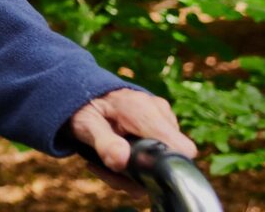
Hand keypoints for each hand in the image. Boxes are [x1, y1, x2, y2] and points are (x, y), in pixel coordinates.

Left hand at [67, 88, 197, 194]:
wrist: (82, 89)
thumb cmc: (83, 106)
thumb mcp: (85, 124)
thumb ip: (104, 142)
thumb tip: (122, 160)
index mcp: (146, 112)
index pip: (182, 149)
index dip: (165, 168)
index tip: (134, 174)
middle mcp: (160, 114)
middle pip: (169, 161)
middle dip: (138, 175)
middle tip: (107, 169)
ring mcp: (162, 119)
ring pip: (161, 161)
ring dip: (132, 173)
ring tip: (104, 163)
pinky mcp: (159, 126)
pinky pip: (155, 152)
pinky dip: (135, 163)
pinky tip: (113, 158)